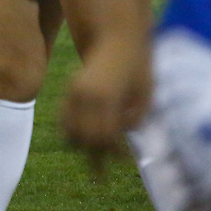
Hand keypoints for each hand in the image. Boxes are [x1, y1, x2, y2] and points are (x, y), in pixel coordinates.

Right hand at [61, 36, 151, 173]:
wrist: (117, 38)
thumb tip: (120, 136)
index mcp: (105, 98)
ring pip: (68, 128)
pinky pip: (64, 116)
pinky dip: (70, 130)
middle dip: (93, 156)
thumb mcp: (145, 96)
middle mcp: (85, 95)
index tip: (121, 162)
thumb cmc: (138, 67)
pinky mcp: (71, 88)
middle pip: (84, 136)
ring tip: (90, 157)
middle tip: (101, 172)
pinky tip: (81, 138)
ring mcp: (74, 90)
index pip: (104, 136)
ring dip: (79, 144)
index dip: (112, 153)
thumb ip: (133, 119)